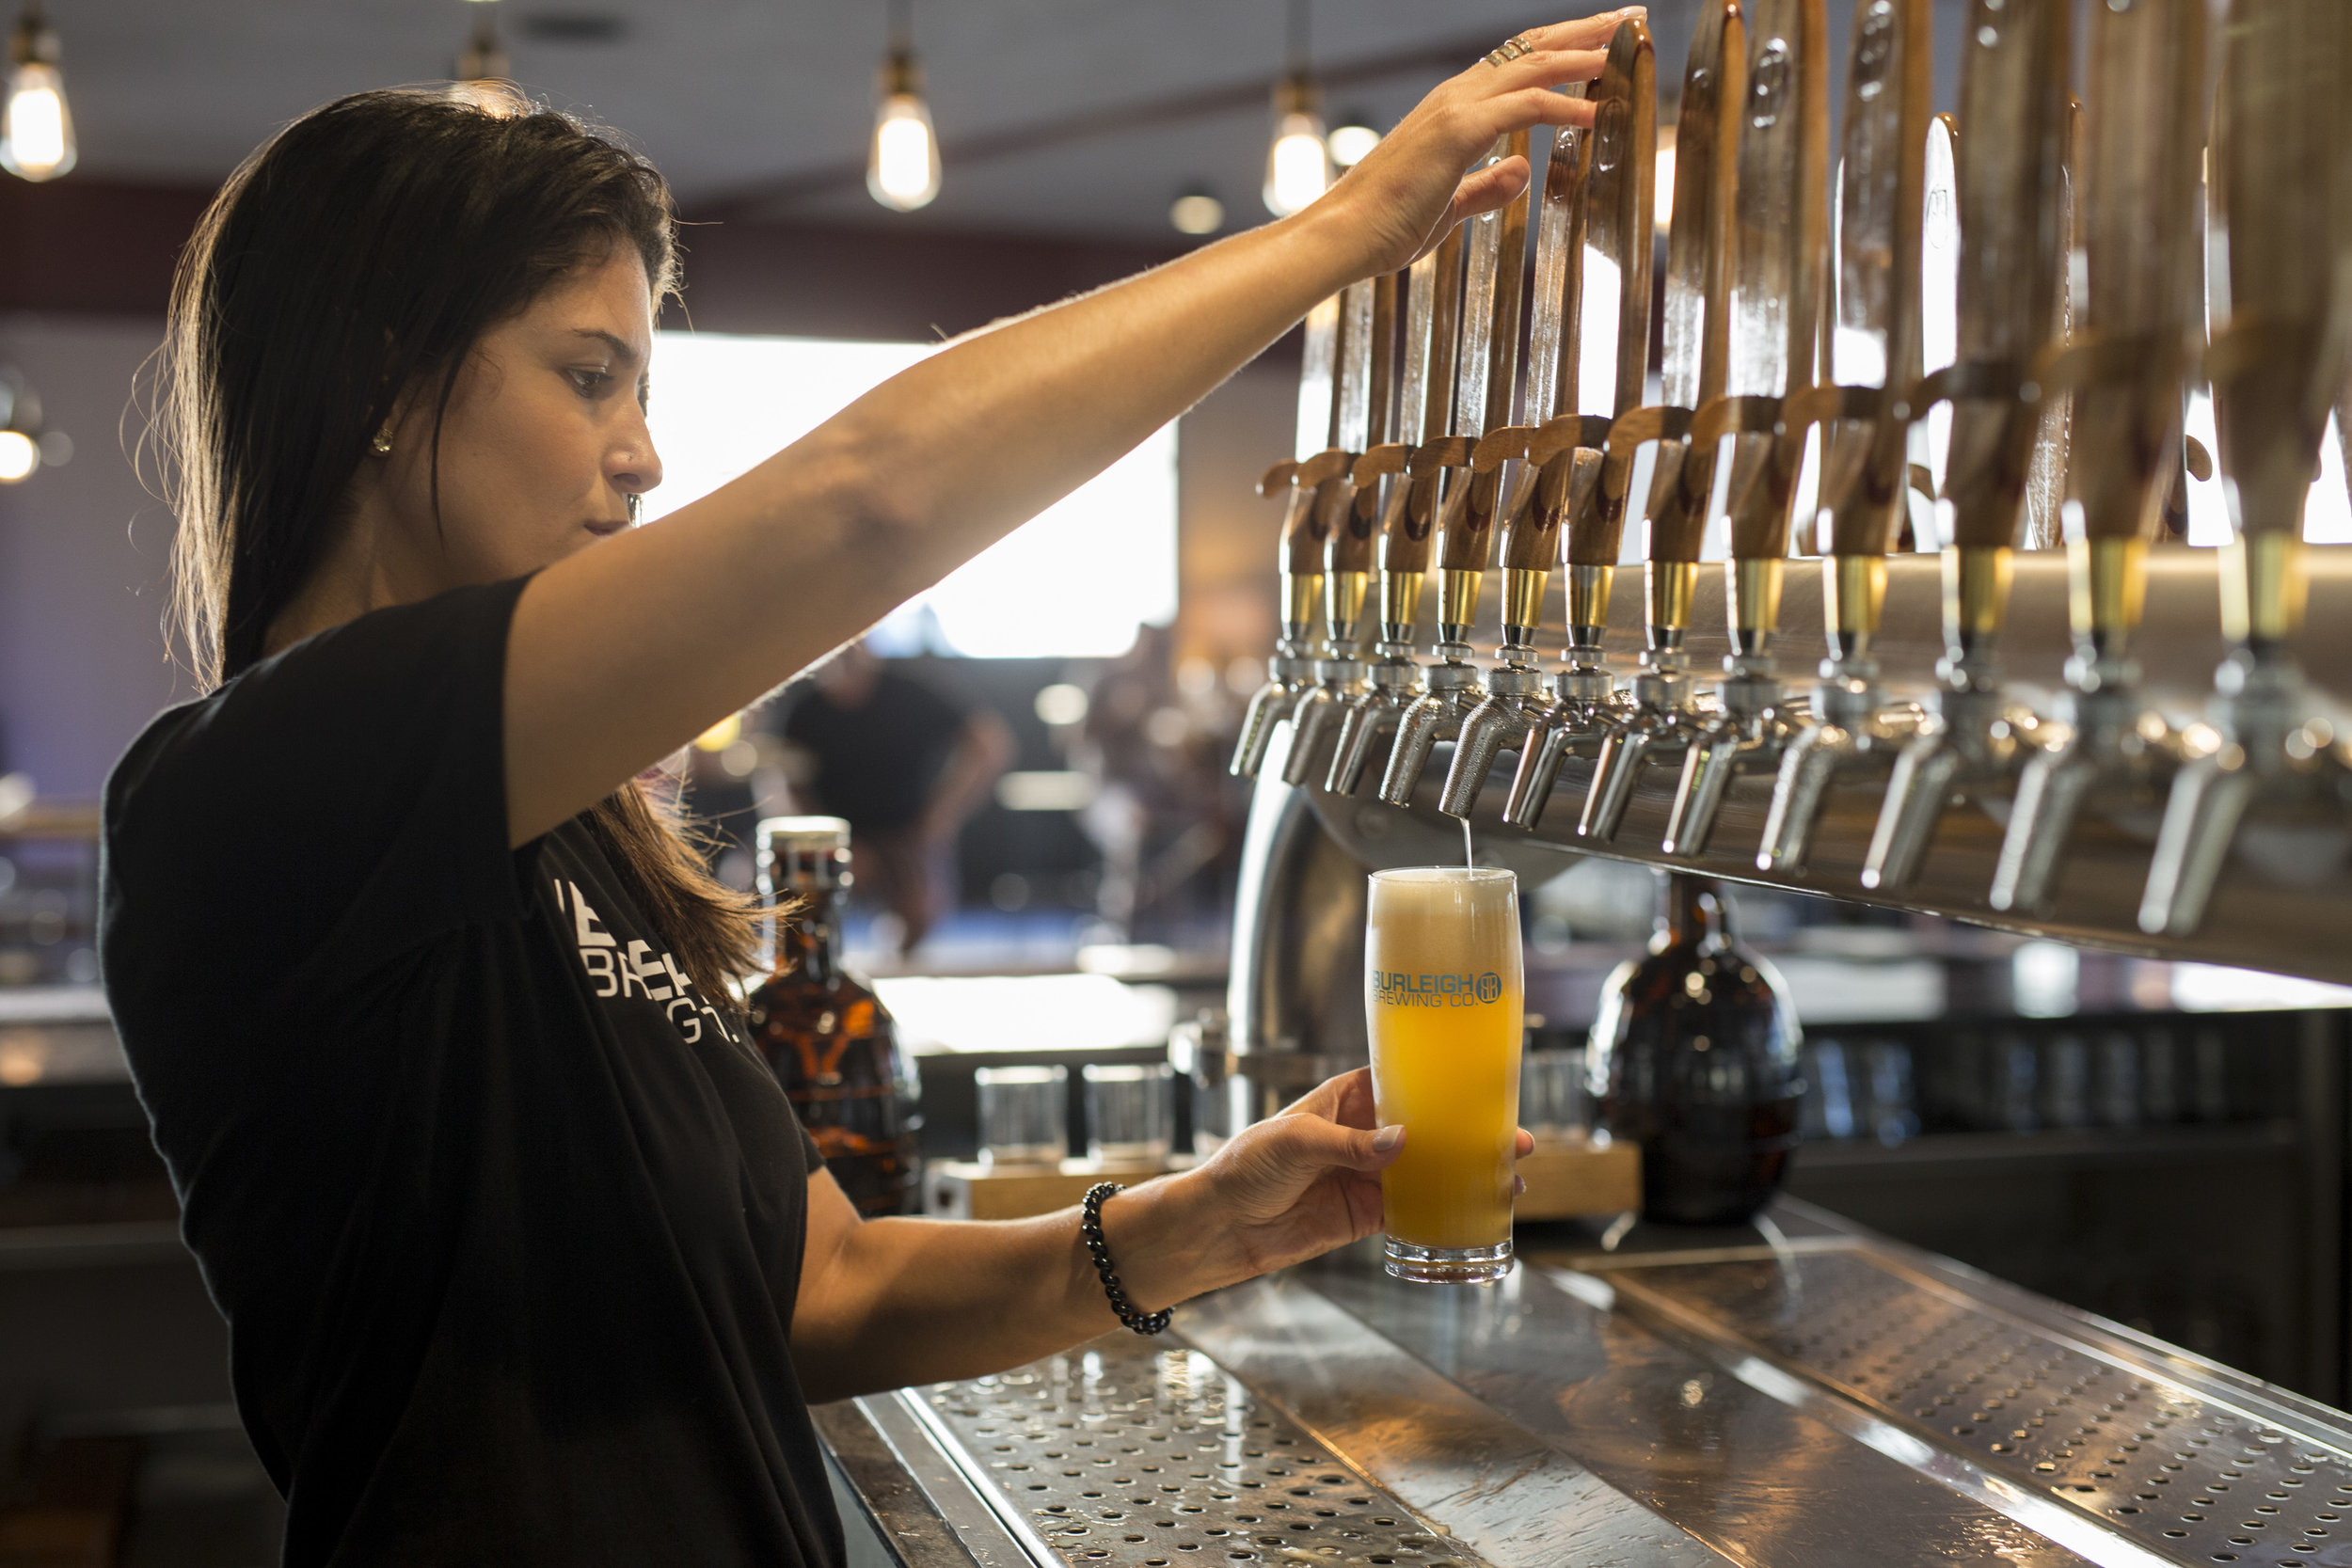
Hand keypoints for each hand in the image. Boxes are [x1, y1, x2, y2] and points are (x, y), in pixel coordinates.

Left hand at [1103, 1067, 1536, 1312]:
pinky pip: (1413, 1209)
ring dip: (1467, 1171)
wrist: (1218, 1226)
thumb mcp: (1294, 1144)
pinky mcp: (1365, 1214)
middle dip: (1470, 1131)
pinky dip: (1445, 1209)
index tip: (1483, 1082)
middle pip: (1427, 1127)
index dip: (1442, 1081)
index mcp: (1344, 1099)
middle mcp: (1362, 1134)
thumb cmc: (1244, 1167)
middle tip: (1514, 1137)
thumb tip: (1402, 1141)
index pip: (1401, 1081)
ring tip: (1510, 1174)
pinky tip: (1477, 1209)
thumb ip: (1350, 1145)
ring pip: (1429, 1169)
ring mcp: (1367, 1175)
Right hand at [1310, 9, 1643, 278]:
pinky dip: (1563, 105)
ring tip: (1626, 45)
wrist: (1342, 236)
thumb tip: (1521, 172)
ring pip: (1533, 65)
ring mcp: (1455, 109)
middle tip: (1629, 18)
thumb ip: (1484, 187)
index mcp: (1451, 109)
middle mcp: (1455, 96)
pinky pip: (1524, 107)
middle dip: (1585, 31)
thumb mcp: (1449, 206)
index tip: (1601, 42)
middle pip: (1532, 48)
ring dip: (1585, 52)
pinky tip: (1595, 110)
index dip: (1561, 47)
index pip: (1515, 63)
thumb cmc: (1385, 226)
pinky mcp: (1457, 132)